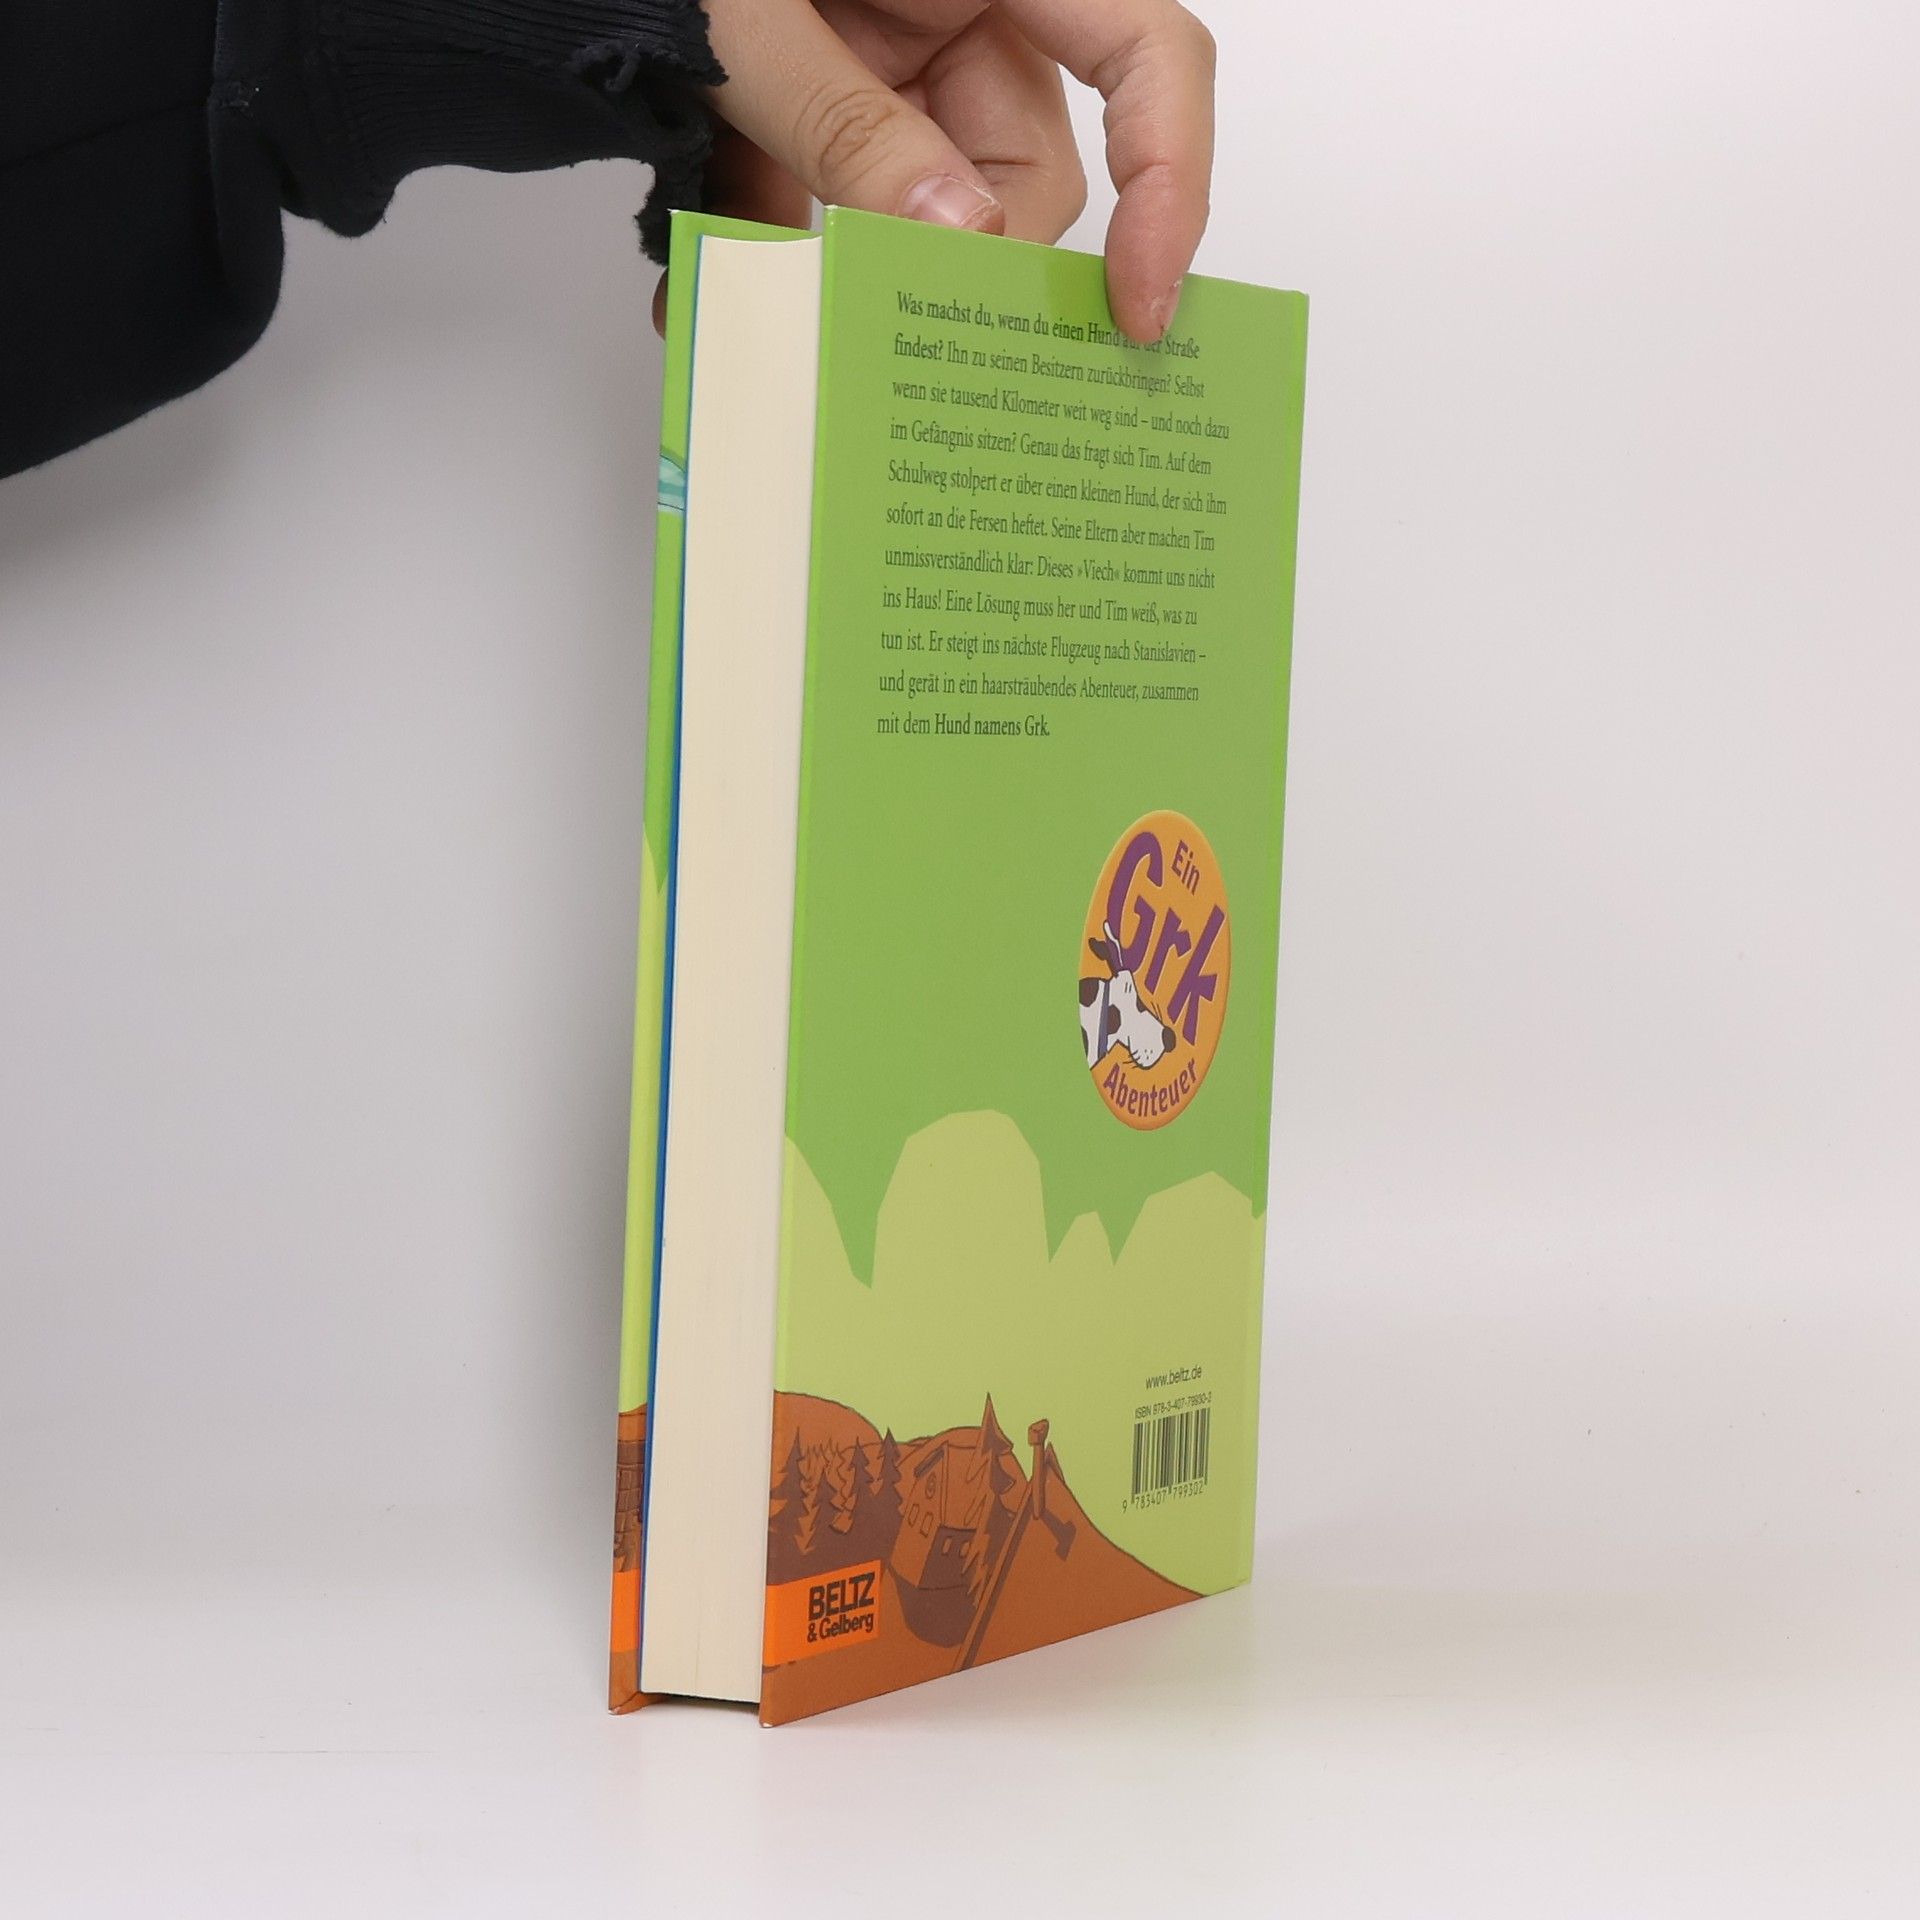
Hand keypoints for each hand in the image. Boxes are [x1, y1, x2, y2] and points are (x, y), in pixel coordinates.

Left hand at [681, 0, 1215, 342]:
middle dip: (962, 267)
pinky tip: (706, 298)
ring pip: (923, 212)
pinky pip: (822, 196)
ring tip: (767, 330)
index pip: (1147, 57)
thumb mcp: (750, 17)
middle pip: (1026, 172)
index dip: (1171, 179)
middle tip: (888, 340)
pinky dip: (770, 246)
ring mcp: (888, 56)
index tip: (1137, 307)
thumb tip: (960, 244)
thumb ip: (847, 125)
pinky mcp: (813, 97)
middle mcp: (962, 9)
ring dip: (845, 277)